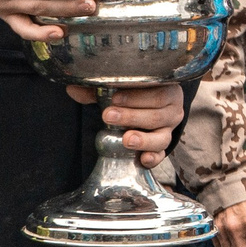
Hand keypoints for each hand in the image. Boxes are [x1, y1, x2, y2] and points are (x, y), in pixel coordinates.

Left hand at [66, 81, 181, 168]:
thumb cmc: (133, 94)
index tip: (114, 98)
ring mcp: (168, 131)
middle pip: (157, 116)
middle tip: (108, 116)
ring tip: (126, 139)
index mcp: (166, 90)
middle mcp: (171, 111)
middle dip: (132, 116)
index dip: (136, 96)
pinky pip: (161, 155)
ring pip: (161, 138)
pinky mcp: (161, 148)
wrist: (145, 108)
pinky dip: (153, 158)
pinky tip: (142, 159)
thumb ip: (98, 88)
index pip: (157, 93)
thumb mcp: (118, 87)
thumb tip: (73, 88)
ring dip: (143, 139)